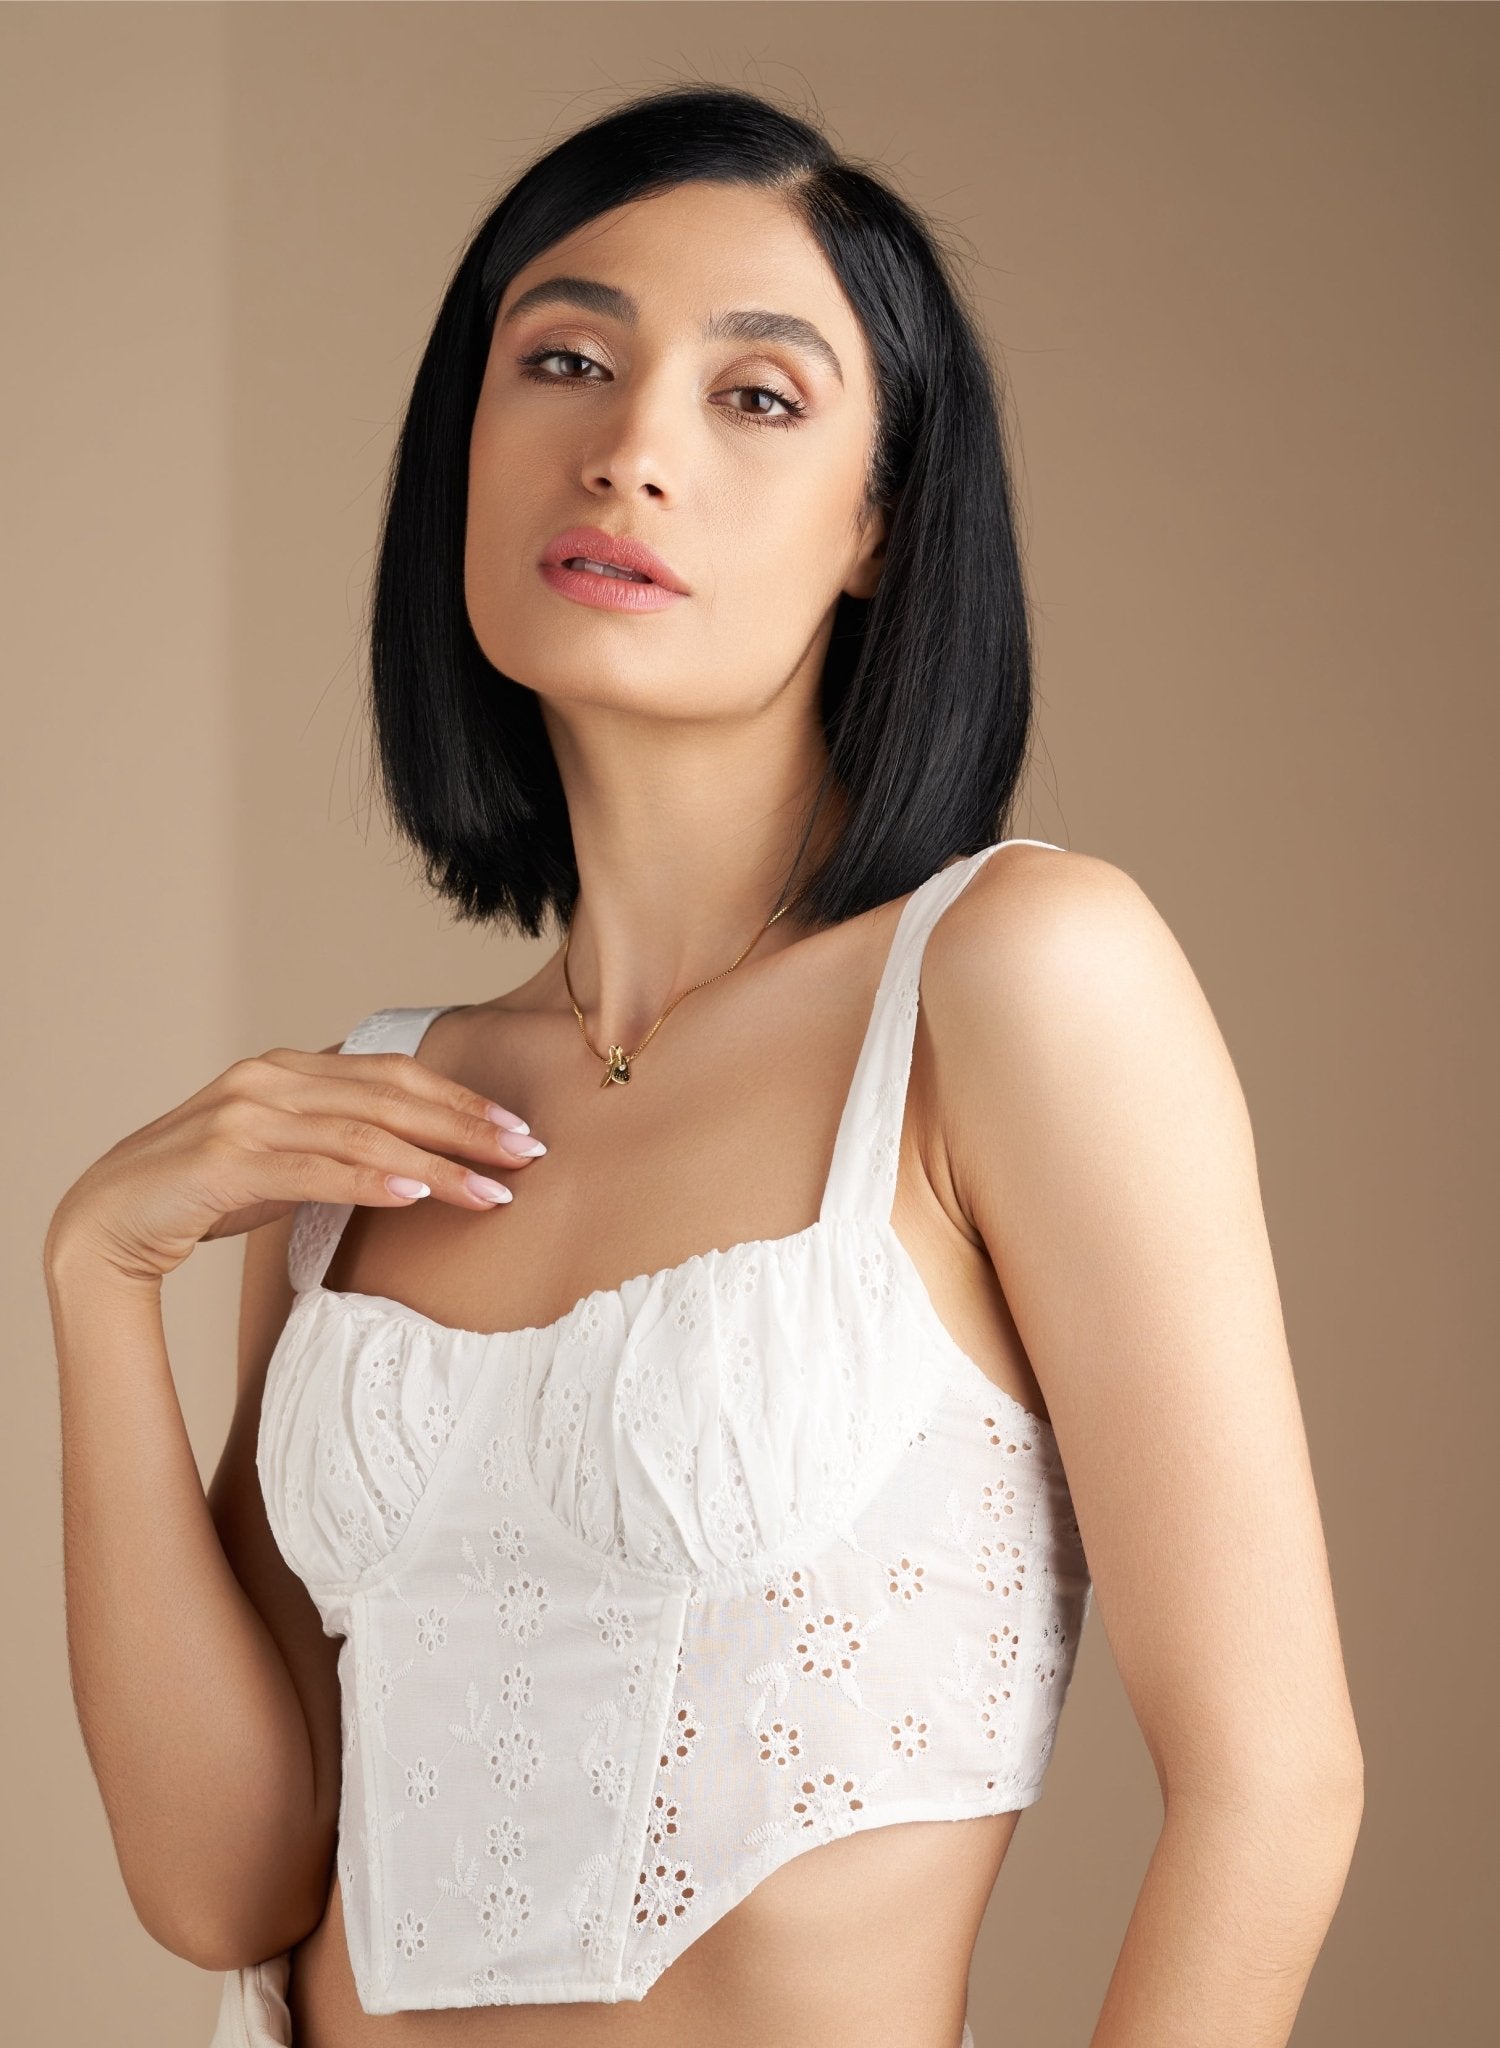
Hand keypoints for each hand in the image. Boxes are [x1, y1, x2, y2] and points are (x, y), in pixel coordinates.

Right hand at [44, 1043, 543, 1283]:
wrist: (111, 1217)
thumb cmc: (205, 1191)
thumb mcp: (283, 1155)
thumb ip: (338, 1141)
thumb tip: (417, 1156)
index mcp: (289, 1067)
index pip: (394, 1075)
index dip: (460, 1100)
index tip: (516, 1129)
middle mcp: (270, 1078)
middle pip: (391, 1099)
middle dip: (466, 1128)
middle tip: (526, 1155)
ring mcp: (246, 1115)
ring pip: (364, 1136)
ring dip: (436, 1165)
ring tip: (489, 1191)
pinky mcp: (226, 1159)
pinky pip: (316, 1169)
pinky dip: (372, 1182)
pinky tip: (417, 1195)